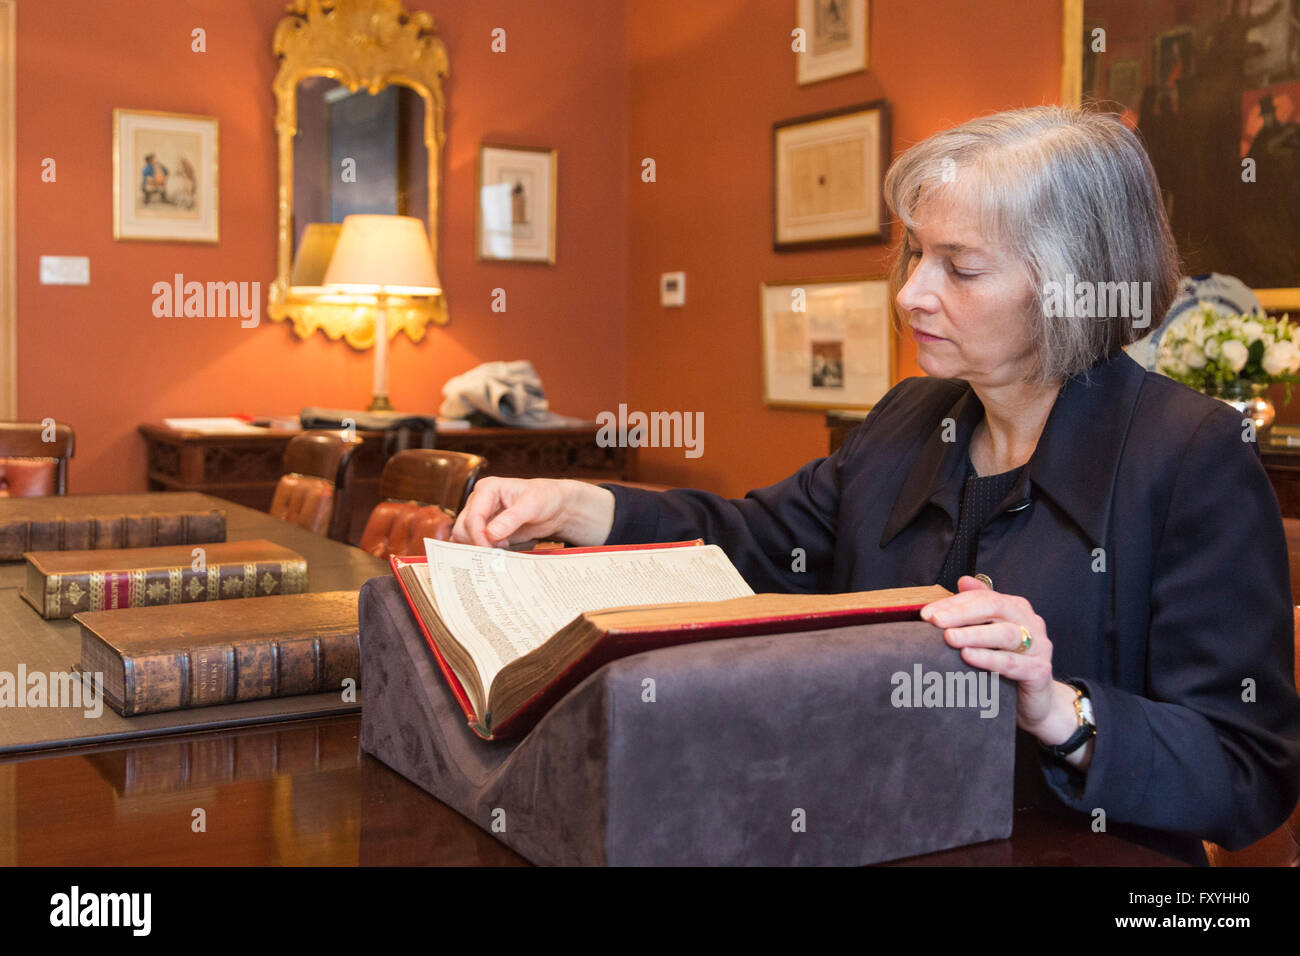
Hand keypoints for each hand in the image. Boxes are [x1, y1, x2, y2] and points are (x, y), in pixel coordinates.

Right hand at [452, 477, 614, 548]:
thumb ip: (511, 519)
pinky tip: (497, 553)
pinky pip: (473, 544)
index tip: (491, 550)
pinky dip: (481, 551)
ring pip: (464, 538)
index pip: (473, 516)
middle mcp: (479, 501)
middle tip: (498, 552)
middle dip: (478, 543)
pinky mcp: (484, 530)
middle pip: (463, 528)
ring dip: (479, 548)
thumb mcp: (532, 506)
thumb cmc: (545, 498)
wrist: (555, 508)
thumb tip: (491, 534)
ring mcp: (480, 517)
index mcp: (487, 489)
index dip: (478, 536)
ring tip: (501, 550)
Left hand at [920, 575, 1092, 768]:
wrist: (1036, 703)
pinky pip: (1013, 663)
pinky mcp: (1040, 671)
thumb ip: (978, 608)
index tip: (926, 614)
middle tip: (935, 622)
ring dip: (975, 634)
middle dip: (961, 613)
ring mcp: (1038, 646)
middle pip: (995, 608)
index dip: (953, 603)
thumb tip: (963, 580)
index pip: (982, 598)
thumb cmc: (1008, 664)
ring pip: (1006, 634)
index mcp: (1016, 608)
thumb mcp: (991, 634)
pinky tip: (969, 657)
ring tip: (950, 638)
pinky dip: (990, 659)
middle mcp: (1031, 622)